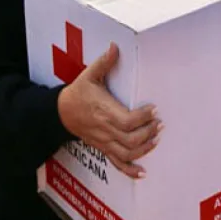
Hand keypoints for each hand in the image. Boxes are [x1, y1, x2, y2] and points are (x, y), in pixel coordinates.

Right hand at [58, 43, 162, 178]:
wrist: (60, 113)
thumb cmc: (78, 93)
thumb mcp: (89, 75)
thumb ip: (104, 62)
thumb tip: (115, 46)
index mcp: (104, 112)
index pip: (127, 121)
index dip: (143, 117)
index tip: (155, 109)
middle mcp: (105, 130)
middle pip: (130, 140)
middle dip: (148, 133)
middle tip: (160, 124)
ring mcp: (104, 142)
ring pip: (126, 154)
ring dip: (144, 149)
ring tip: (157, 139)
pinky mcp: (103, 148)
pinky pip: (117, 164)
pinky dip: (130, 170)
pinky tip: (143, 173)